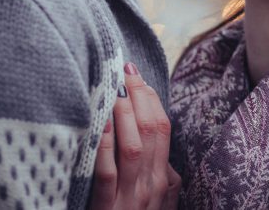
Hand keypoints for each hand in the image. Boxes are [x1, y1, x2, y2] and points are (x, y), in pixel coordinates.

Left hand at [91, 63, 180, 209]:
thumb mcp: (158, 205)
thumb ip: (164, 181)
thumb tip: (168, 157)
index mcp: (164, 180)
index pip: (163, 128)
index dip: (151, 98)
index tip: (137, 75)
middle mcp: (153, 186)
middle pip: (153, 130)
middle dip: (140, 96)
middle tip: (125, 71)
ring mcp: (133, 199)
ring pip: (135, 147)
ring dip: (125, 114)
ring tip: (114, 90)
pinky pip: (109, 173)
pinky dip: (105, 145)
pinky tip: (100, 124)